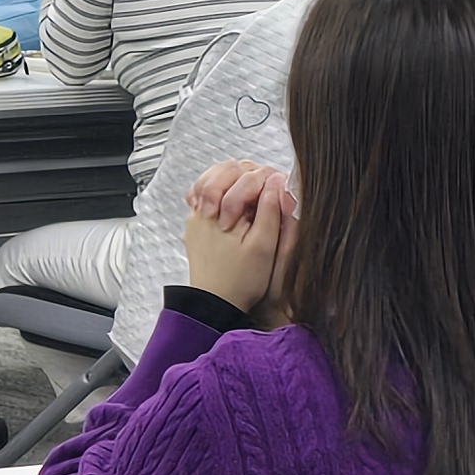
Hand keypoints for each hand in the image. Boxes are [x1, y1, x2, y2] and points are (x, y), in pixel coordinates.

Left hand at [180, 160, 298, 315]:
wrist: (215, 304)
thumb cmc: (239, 281)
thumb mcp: (263, 246)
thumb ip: (270, 210)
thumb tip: (277, 181)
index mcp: (216, 210)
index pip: (245, 174)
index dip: (267, 183)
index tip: (277, 199)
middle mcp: (201, 208)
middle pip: (228, 170)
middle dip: (252, 177)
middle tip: (267, 195)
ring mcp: (197, 214)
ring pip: (218, 178)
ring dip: (239, 182)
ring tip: (254, 201)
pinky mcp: (199, 223)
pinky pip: (211, 194)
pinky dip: (227, 193)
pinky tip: (239, 207)